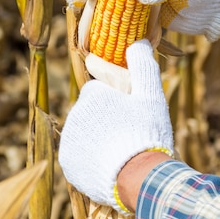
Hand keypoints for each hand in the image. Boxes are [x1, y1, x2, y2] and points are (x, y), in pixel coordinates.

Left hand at [58, 39, 173, 212]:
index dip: (119, 103)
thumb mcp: (151, 94)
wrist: (137, 177)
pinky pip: (81, 155)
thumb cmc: (147, 132)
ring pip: (86, 134)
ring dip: (100, 139)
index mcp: (93, 94)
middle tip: (131, 134)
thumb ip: (143, 65)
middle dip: (108, 120)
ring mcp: (69, 140)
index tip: (133, 116)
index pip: (102, 92)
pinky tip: (111, 164)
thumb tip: (138, 41)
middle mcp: (75, 114)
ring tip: (123, 153)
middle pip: (93, 113)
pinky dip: (93, 158)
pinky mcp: (68, 163)